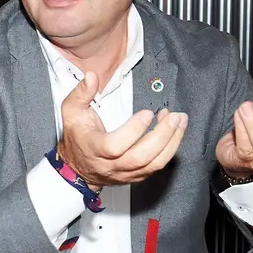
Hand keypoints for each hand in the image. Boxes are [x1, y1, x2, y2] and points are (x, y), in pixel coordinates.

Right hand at [57, 71, 187, 188]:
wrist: (78, 168)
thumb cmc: (77, 137)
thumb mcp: (71, 111)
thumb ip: (81, 93)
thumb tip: (92, 76)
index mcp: (93, 148)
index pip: (115, 146)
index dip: (134, 131)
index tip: (147, 113)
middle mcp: (110, 165)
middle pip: (141, 157)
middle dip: (162, 136)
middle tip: (173, 116)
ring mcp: (125, 173)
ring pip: (153, 164)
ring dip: (172, 143)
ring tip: (180, 122)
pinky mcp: (136, 176)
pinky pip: (157, 167)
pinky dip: (169, 150)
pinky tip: (174, 132)